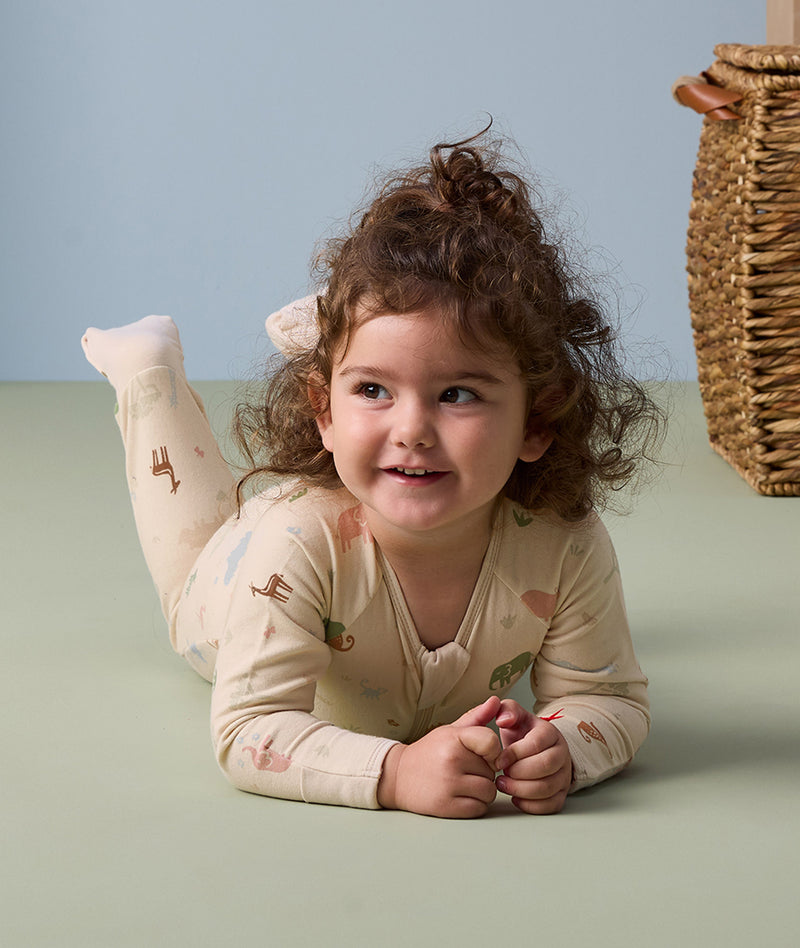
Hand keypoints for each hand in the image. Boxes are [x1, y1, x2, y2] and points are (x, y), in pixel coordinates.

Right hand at [378, 697, 501, 818]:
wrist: (398, 776)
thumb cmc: (429, 752)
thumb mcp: (450, 731)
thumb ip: (476, 717)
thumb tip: (496, 701)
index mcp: (453, 738)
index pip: (491, 742)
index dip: (494, 752)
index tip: (485, 756)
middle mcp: (451, 760)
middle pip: (492, 771)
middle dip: (484, 773)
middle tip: (466, 770)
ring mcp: (448, 784)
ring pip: (489, 792)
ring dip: (482, 791)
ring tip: (465, 784)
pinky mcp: (446, 806)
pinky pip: (479, 808)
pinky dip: (475, 805)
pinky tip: (461, 796)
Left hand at [493, 699, 572, 813]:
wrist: (535, 748)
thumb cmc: (522, 733)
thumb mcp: (514, 715)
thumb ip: (507, 709)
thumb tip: (503, 719)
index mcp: (550, 733)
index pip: (536, 744)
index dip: (514, 754)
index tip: (497, 760)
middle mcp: (562, 753)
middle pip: (545, 766)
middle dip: (518, 773)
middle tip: (501, 774)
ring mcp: (564, 775)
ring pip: (548, 788)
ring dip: (521, 790)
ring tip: (503, 785)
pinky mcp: (562, 793)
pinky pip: (551, 805)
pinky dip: (530, 805)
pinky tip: (515, 797)